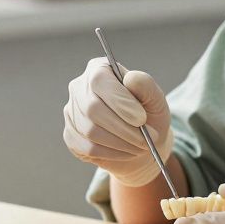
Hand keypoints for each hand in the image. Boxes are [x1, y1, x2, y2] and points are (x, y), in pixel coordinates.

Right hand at [63, 57, 173, 186]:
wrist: (141, 141)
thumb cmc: (147, 114)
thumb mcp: (154, 97)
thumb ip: (145, 85)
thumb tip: (131, 79)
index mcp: (98, 70)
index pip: (99, 81)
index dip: (119, 101)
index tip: (141, 119)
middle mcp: (79, 88)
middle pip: (93, 108)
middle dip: (124, 128)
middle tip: (146, 139)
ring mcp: (72, 112)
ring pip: (91, 131)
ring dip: (121, 143)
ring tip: (141, 146)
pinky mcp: (71, 135)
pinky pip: (88, 148)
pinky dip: (113, 153)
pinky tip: (127, 151)